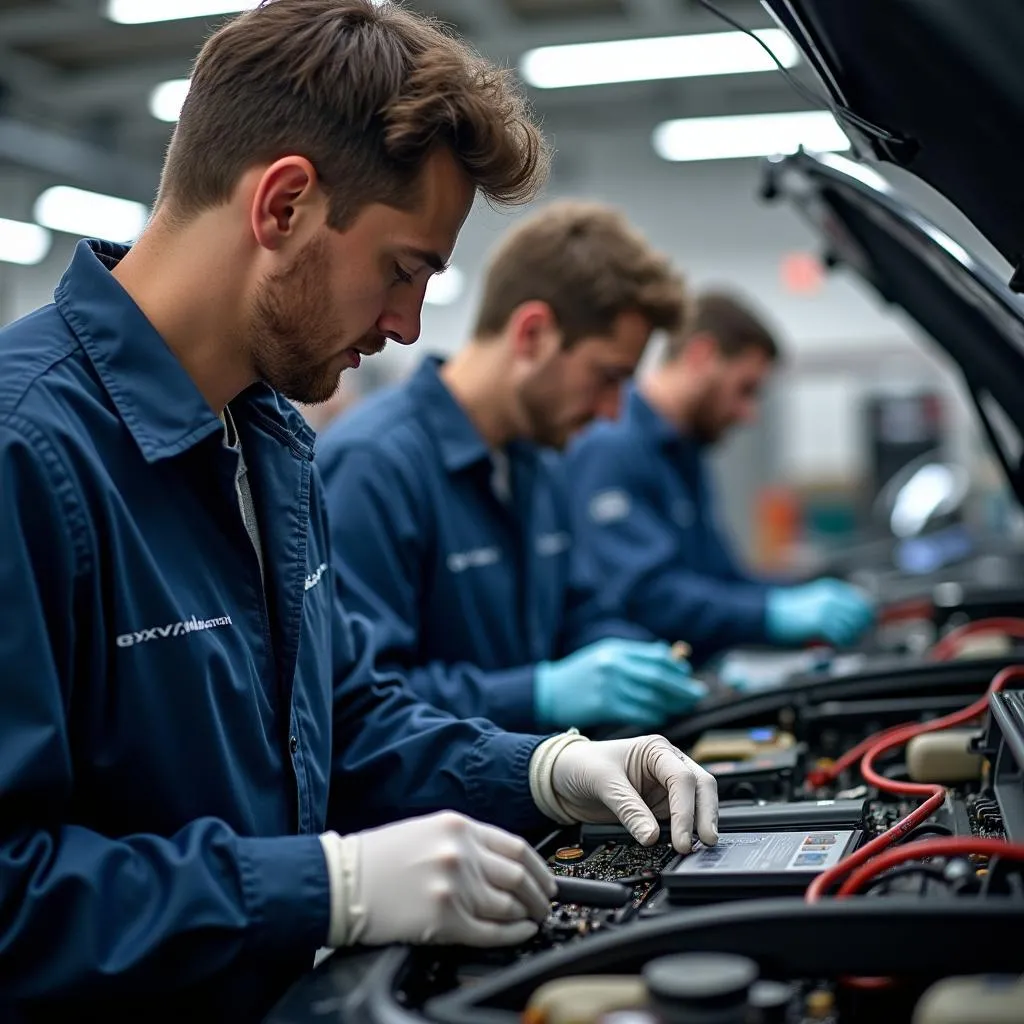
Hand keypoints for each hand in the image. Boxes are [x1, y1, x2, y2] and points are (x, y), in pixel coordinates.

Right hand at [342, 812, 555, 946]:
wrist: (342, 881)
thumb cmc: (380, 858)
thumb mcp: (428, 830)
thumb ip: (467, 842)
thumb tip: (503, 864)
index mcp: (458, 826)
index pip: (516, 846)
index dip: (539, 868)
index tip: (546, 880)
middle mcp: (460, 852)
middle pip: (518, 876)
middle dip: (539, 895)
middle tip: (544, 904)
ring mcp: (453, 886)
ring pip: (508, 906)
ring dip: (527, 915)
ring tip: (532, 920)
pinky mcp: (443, 919)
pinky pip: (490, 931)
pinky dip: (511, 935)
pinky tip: (519, 933)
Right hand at [534, 639, 707, 728]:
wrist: (549, 693)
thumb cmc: (581, 674)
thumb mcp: (606, 655)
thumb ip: (635, 656)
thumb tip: (671, 657)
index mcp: (617, 650)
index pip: (657, 656)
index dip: (677, 667)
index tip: (688, 675)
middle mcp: (615, 666)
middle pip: (659, 677)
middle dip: (682, 687)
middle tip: (698, 694)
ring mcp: (610, 687)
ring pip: (652, 697)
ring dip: (672, 703)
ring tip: (684, 706)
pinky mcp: (605, 707)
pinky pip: (639, 712)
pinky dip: (654, 714)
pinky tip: (661, 715)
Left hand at [542, 735, 717, 853]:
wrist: (562, 776)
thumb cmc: (581, 764)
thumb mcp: (603, 782)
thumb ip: (628, 809)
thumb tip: (652, 836)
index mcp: (656, 750)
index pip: (682, 778)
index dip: (686, 810)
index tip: (681, 838)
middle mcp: (666, 766)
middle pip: (701, 788)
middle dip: (705, 816)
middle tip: (704, 843)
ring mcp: (664, 788)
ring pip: (696, 806)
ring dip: (697, 825)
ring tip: (693, 848)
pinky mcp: (658, 808)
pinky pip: (678, 821)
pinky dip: (683, 833)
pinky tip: (681, 845)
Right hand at [766, 578, 874, 646]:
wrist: (768, 614)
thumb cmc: (790, 613)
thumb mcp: (815, 603)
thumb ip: (835, 609)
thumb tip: (856, 622)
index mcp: (832, 589)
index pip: (863, 602)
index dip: (866, 616)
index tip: (862, 626)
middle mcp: (832, 597)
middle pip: (862, 615)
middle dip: (860, 628)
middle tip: (852, 637)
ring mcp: (827, 610)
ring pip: (853, 628)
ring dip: (849, 638)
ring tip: (838, 642)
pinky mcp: (820, 624)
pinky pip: (840, 637)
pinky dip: (838, 643)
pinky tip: (830, 644)